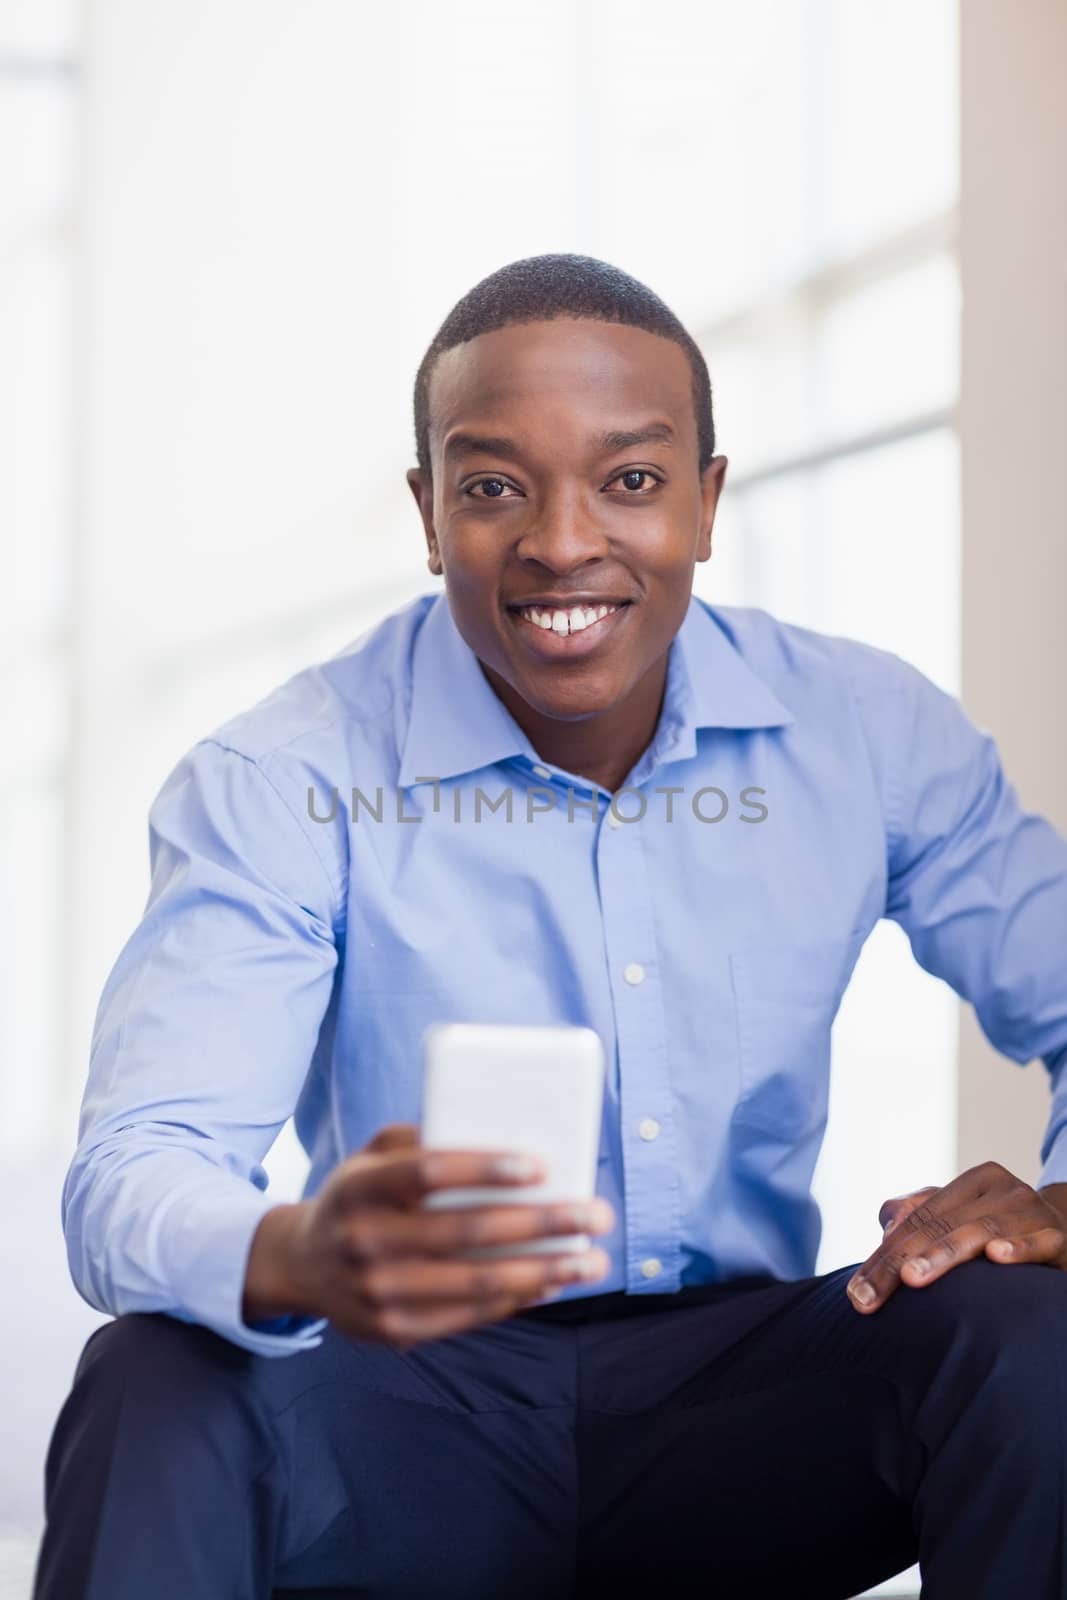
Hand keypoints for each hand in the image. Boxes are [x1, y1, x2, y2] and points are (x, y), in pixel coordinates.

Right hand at [243, 1122, 613, 1347]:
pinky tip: (553, 1283)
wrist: (306, 1266)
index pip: (428, 1173)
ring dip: (545, 1271)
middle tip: (595, 1214)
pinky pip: (469, 1315)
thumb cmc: (360, 1196)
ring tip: (592, 1259)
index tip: (541, 1164)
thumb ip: (424, 1141)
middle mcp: (364, 1242)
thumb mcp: (373, 1156)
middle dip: (542, 1223)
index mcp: (360, 1188)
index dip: (485, 1169)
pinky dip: (517, 1298)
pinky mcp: (395, 1330)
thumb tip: (501, 1136)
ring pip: (477, 1283)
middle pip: (467, 1233)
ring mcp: (379, 1294)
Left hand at [846, 1161, 1066, 1312]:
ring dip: (944, 1254)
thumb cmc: (1005, 1230)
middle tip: (868, 1296)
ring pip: (980, 1231)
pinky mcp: (1058, 1237)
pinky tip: (997, 1257)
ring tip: (912, 1276)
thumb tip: (887, 1223)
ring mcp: (1030, 1210)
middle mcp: (1001, 1189)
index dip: (884, 1257)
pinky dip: (1017, 1247)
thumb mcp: (963, 1218)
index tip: (856, 1294)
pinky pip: (1038, 1242)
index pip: (918, 1220)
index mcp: (972, 1183)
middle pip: (940, 1226)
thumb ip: (922, 1216)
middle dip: (899, 1263)